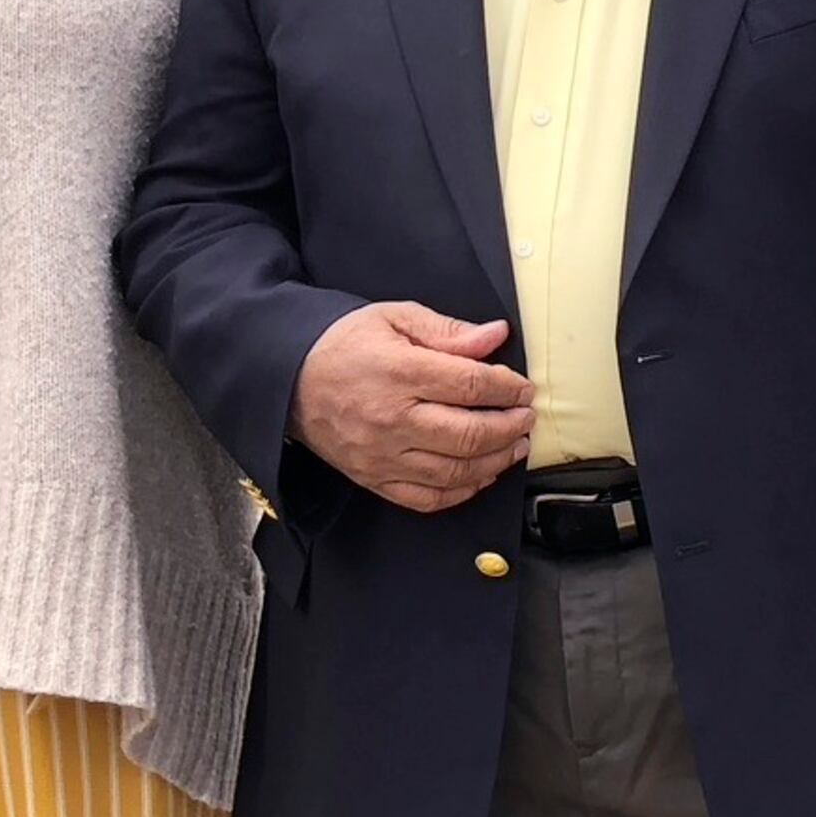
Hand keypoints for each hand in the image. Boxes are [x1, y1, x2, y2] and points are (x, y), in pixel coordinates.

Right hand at [290, 302, 536, 513]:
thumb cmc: (343, 345)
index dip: (508, 388)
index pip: (470, 384)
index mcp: (399, 372)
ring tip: (515, 447)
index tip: (523, 388)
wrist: (288, 380)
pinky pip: (427, 498)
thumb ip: (447, 331)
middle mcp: (392, 419)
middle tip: (526, 419)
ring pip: (454, 471)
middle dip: (510, 427)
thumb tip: (495, 336)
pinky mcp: (373, 479)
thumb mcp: (394, 318)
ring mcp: (382, 455)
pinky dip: (462, 491)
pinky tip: (480, 474)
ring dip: (495, 461)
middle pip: (469, 433)